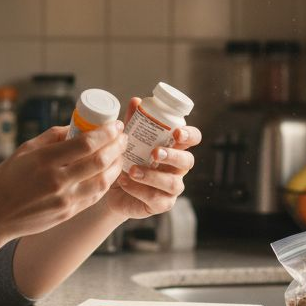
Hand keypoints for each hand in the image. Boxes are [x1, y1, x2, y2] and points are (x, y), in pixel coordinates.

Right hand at [0, 121, 126, 241]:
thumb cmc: (8, 179)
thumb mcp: (25, 150)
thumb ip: (51, 137)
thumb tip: (76, 126)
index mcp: (44, 160)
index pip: (85, 143)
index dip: (106, 132)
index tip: (115, 125)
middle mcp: (57, 181)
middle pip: (99, 160)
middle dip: (116, 146)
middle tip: (122, 136)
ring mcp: (65, 199)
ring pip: (103, 180)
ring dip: (117, 165)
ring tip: (120, 153)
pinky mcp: (68, 213)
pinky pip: (95, 195)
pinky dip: (107, 182)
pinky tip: (110, 172)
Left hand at [104, 97, 201, 219]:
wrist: (112, 188)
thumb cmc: (127, 159)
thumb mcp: (129, 140)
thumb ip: (133, 122)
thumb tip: (136, 100)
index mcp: (175, 147)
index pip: (193, 138)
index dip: (189, 135)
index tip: (176, 133)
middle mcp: (178, 167)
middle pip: (188, 161)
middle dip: (172, 156)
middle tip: (154, 153)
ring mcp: (172, 188)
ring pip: (174, 183)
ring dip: (152, 176)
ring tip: (132, 170)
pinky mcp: (162, 204)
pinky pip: (157, 199)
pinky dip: (140, 190)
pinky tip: (125, 182)